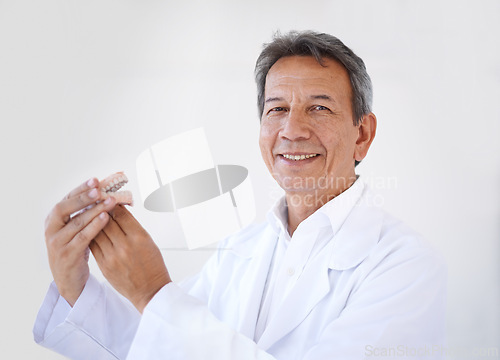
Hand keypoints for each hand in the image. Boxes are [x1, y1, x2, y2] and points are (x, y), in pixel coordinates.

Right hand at [45, 178, 116, 305]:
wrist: (70, 280)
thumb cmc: (76, 250)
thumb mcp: (76, 230)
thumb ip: (84, 214)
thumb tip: (104, 192)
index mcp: (53, 220)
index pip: (66, 199)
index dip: (80, 189)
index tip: (95, 180)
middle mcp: (51, 229)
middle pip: (64, 208)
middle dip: (83, 197)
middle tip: (99, 189)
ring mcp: (57, 243)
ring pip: (76, 222)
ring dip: (94, 210)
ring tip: (109, 201)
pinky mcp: (67, 255)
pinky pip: (82, 237)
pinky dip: (94, 226)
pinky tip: (105, 218)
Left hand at [90, 205, 170, 312]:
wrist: (150, 290)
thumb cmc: (153, 264)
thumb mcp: (148, 241)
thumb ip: (133, 226)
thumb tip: (119, 211)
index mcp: (139, 236)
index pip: (121, 213)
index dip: (113, 203)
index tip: (109, 196)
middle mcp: (125, 245)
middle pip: (107, 220)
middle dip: (100, 208)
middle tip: (95, 199)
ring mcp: (112, 256)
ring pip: (97, 231)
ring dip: (92, 220)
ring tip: (89, 211)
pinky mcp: (104, 265)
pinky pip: (94, 245)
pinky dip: (91, 234)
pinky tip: (88, 228)